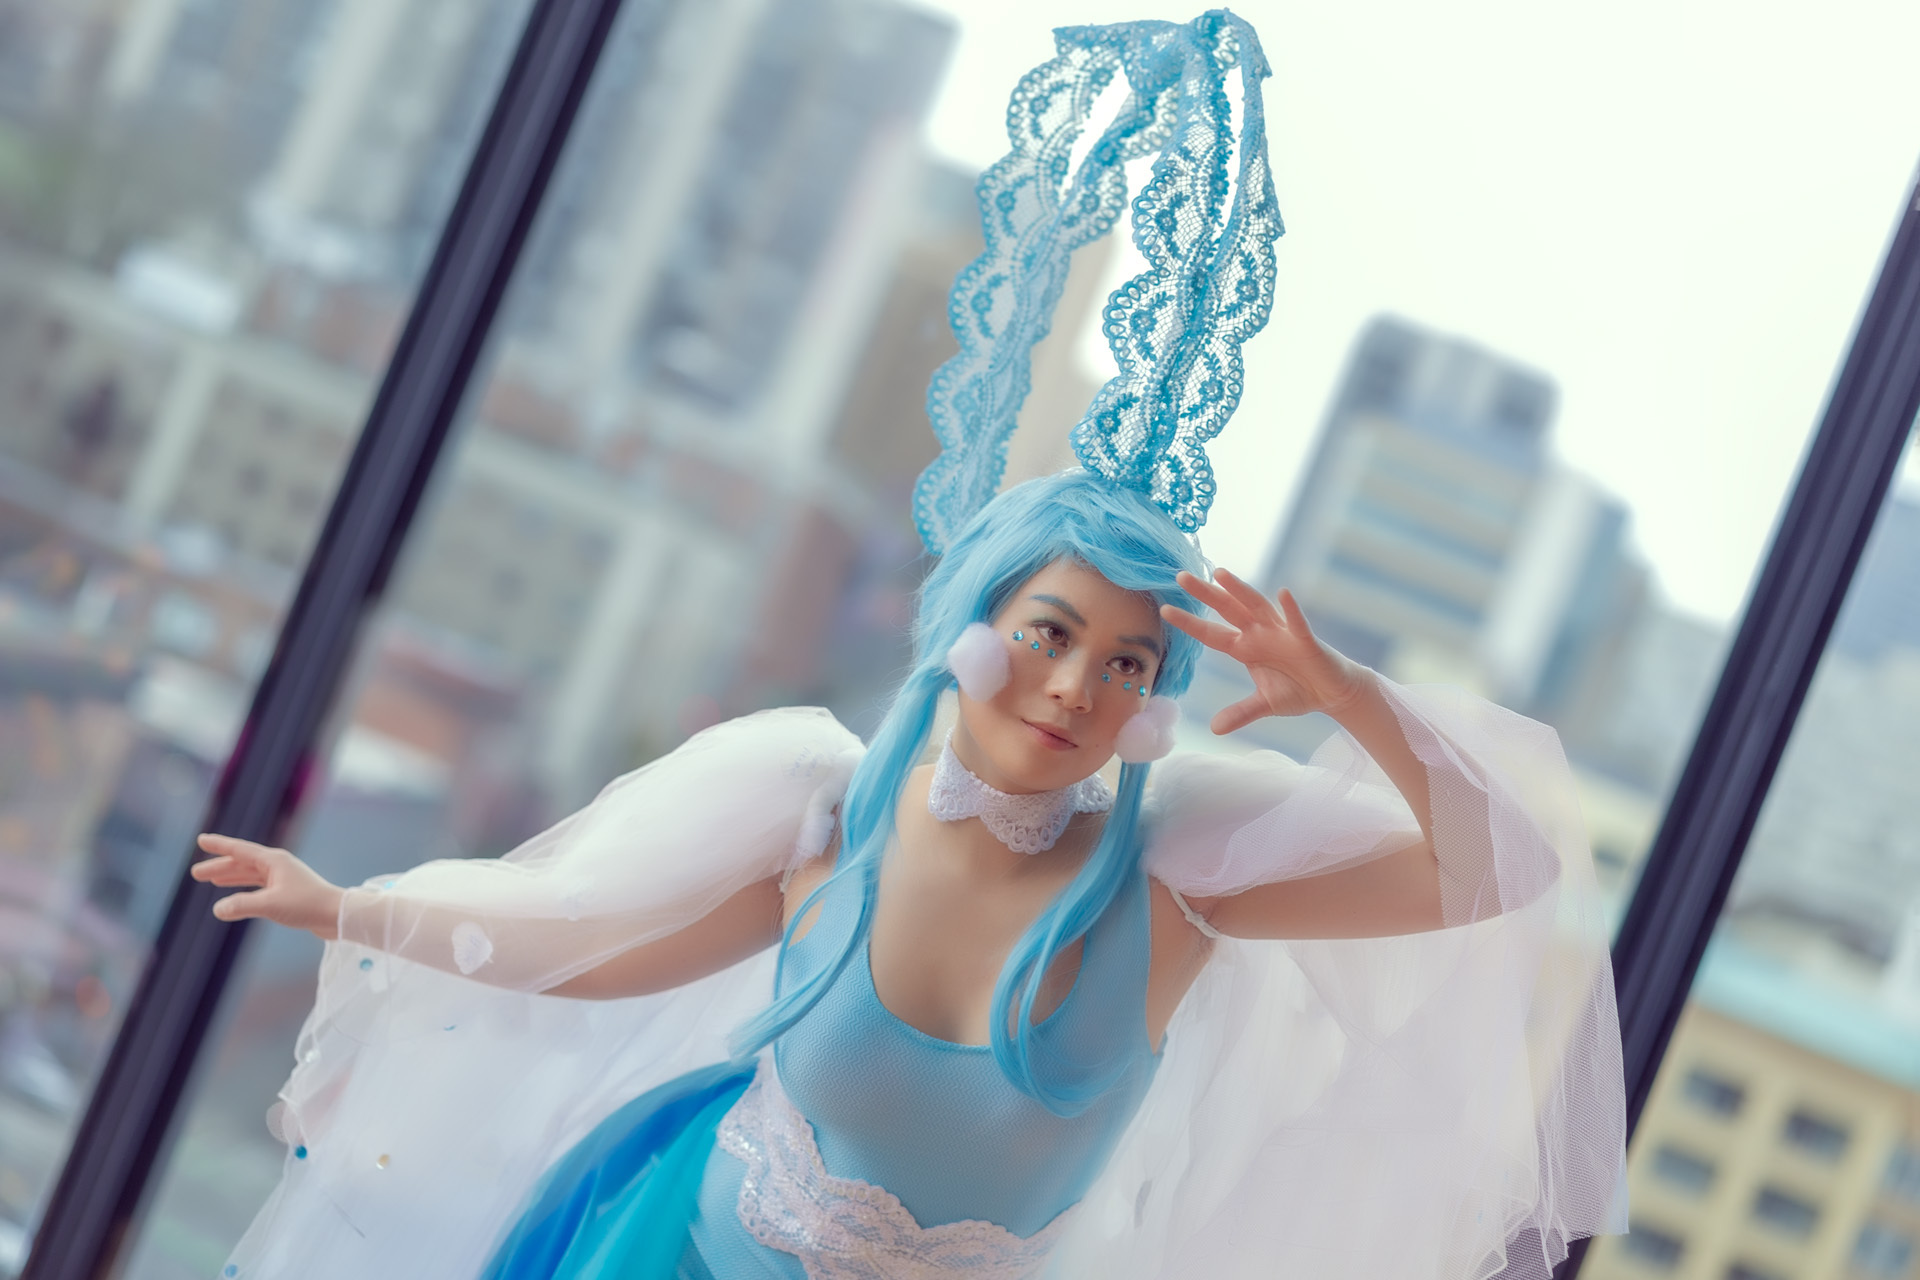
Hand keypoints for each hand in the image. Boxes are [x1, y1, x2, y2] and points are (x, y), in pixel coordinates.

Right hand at [190, 834, 345, 939]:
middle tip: (196, 873)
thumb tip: (217, 909)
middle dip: (219, 866)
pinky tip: (235, 896)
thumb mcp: (270, 905)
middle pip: (242, 862)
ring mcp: (283, 878)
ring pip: (250, 875)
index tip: (201, 839)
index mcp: (274, 860)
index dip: (219, 845)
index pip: (239, 850)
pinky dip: (243, 889)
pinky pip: (258, 886)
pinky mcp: (287, 891)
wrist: (336, 915)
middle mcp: (278, 865)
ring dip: (230, 877)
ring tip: (210, 880)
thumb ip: (241, 906)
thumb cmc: (306, 905)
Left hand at [1161, 569, 1369, 733]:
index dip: (1190, 623)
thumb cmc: (1298, 690)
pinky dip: (1291, 610)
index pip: (1211, 634)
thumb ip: (1241, 713)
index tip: (1165, 610)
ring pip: (1257, 607)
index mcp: (1246, 649)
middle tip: (1181, 577)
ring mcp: (1283, 634)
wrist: (1333, 692)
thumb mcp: (1265, 705)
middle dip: (1206, 594)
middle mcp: (1260, 635)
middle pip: (1228, 610)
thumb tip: (1215, 729)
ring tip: (1221, 575)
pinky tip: (1284, 593)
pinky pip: (1297, 624)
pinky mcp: (1306, 642)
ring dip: (1240, 591)